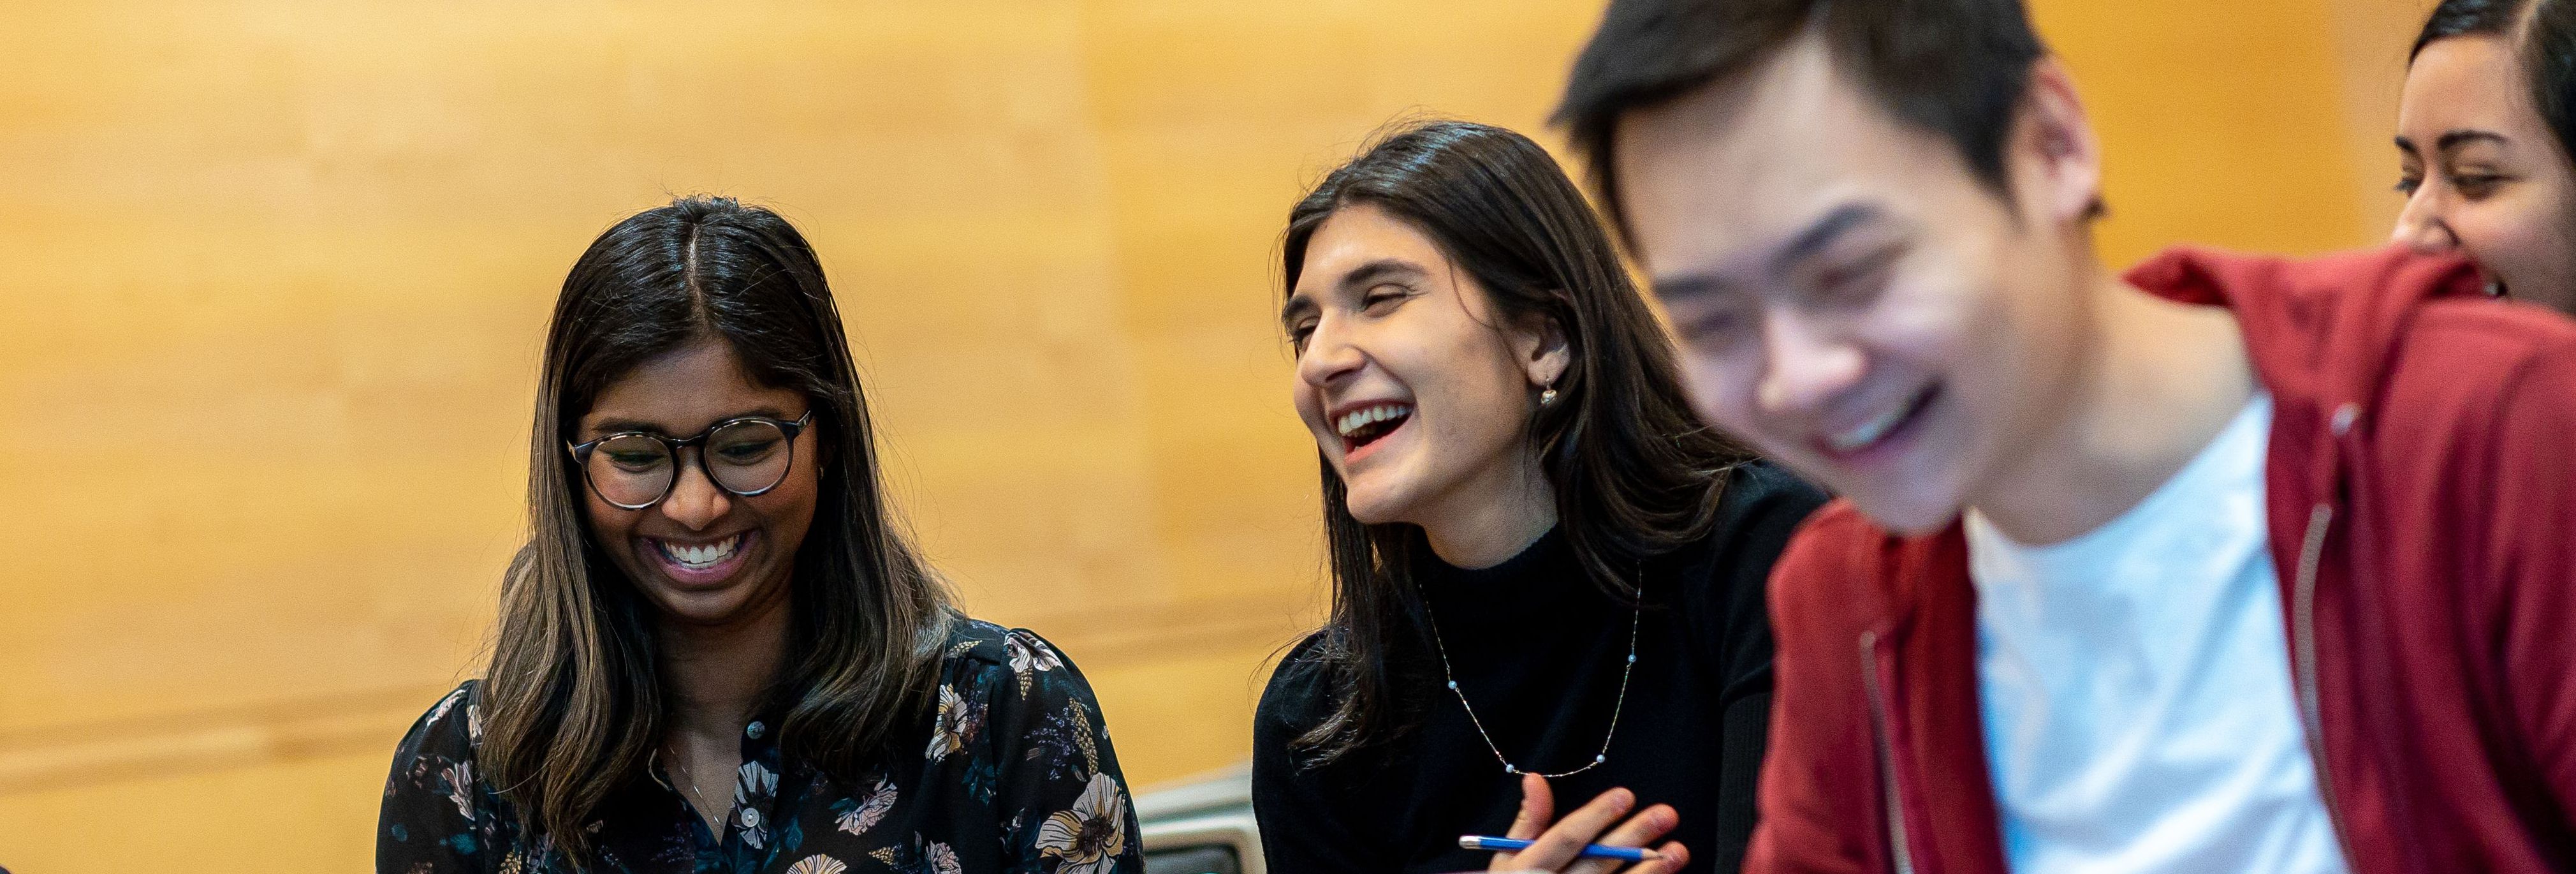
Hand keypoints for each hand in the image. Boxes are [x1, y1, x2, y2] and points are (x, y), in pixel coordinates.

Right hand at [1485, 773, 1688, 873]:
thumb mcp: (1508, 855)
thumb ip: (1528, 820)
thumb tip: (1536, 779)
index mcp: (1528, 867)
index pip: (1567, 838)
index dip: (1597, 816)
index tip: (1626, 796)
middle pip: (1598, 862)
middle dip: (1634, 837)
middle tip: (1665, 815)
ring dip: (1649, 871)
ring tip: (1676, 851)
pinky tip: (1661, 873)